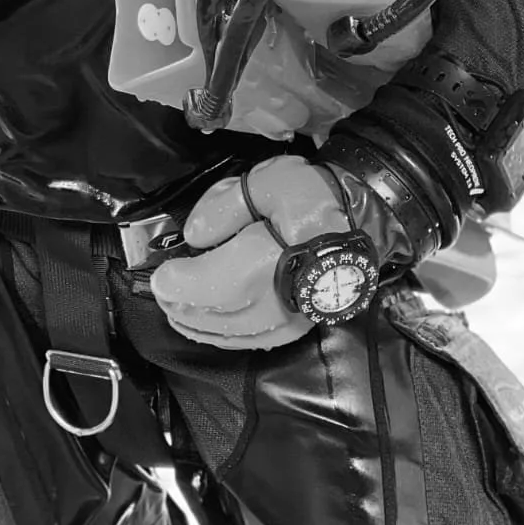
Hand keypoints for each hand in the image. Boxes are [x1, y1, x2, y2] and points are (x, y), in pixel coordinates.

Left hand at [151, 154, 356, 349]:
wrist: (363, 220)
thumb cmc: (312, 197)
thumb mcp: (265, 182)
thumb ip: (223, 206)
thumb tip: (194, 237)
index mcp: (261, 263)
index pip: (206, 286)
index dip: (176, 284)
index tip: (160, 276)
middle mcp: (273, 301)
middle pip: (213, 316)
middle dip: (181, 306)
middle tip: (163, 292)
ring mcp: (287, 320)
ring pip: (230, 335)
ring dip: (197, 325)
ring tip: (177, 308)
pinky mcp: (297, 327)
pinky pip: (252, 341)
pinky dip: (223, 336)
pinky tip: (210, 324)